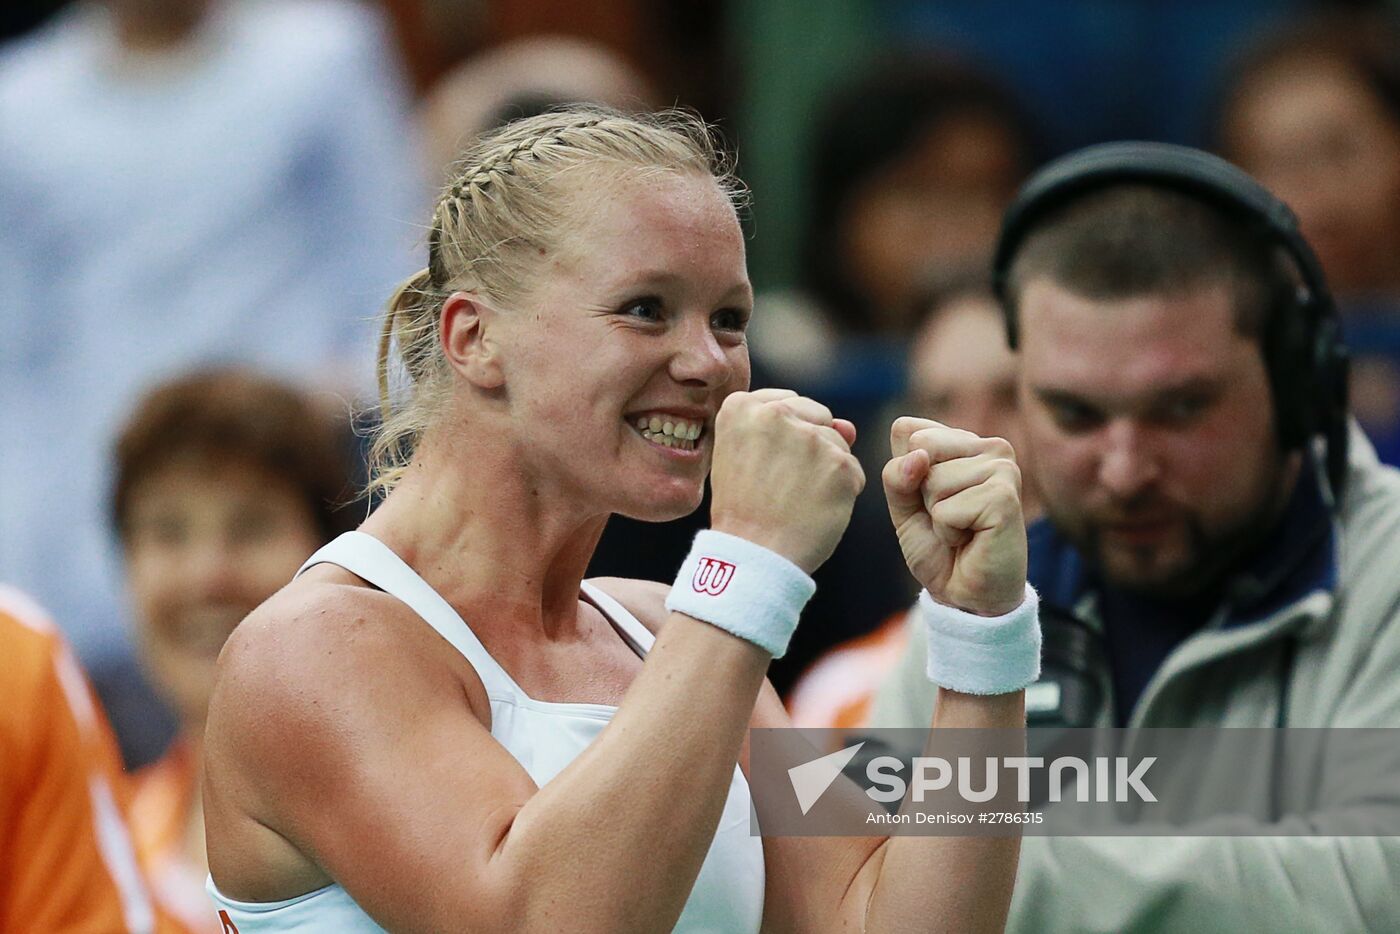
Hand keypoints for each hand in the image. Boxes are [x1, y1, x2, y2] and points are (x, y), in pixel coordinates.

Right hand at [709, 388, 864, 573]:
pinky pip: (853, 470)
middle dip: (811, 446)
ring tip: (797, 500)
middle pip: (817, 416)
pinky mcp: (839, 462)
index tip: (771, 465)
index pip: (786, 403)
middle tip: (784, 485)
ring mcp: (810, 437)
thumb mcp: (743, 457)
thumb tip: (847, 425)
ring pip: (837, 443)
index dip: (785, 437)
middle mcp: (775, 413)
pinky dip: (842, 492)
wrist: (754, 554)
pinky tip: (816, 510)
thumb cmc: (745, 510)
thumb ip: (787, 428)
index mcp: (741, 406)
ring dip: (828, 469)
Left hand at [882, 417, 1026, 615]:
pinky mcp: (1005, 496)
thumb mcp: (903, 505)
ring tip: (962, 528)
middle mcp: (991, 447)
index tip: (929, 499)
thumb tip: (919, 456)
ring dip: (937, 515)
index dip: (904, 473)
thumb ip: (897, 475)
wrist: (966, 593)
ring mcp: (1002, 468)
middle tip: (947, 517)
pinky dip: (948, 531)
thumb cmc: (938, 546)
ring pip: (933, 480)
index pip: (907, 430)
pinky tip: (972, 538)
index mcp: (966, 440)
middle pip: (920, 448)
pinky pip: (946, 509)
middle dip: (920, 492)